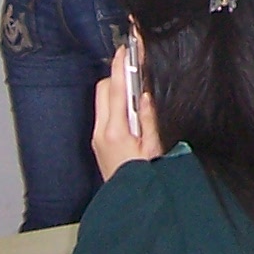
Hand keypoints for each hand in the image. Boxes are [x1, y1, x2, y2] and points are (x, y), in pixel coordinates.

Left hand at [91, 44, 161, 179]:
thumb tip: (146, 95)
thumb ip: (150, 119)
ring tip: (137, 90)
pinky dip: (116, 105)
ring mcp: (98, 138)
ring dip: (117, 91)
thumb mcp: (155, 148)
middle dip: (118, 76)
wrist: (130, 204)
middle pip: (104, 90)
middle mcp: (101, 132)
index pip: (117, 89)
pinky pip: (105, 114)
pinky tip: (131, 110)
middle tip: (135, 69)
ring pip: (102, 101)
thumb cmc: (146, 178)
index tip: (126, 49)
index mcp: (116, 131)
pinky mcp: (99, 143)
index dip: (121, 66)